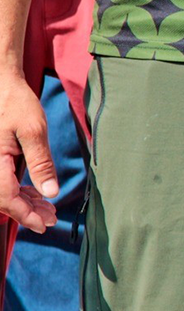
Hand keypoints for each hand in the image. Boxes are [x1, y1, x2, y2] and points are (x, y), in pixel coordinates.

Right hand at [0, 71, 57, 231]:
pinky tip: (37, 195)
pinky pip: (4, 181)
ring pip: (5, 192)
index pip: (6, 198)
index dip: (25, 215)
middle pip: (5, 199)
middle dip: (28, 211)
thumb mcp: (33, 131)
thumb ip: (41, 163)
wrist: (2, 84)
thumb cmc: (15, 103)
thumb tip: (50, 193)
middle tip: (52, 219)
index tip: (44, 226)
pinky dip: (20, 190)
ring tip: (49, 210)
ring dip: (26, 202)